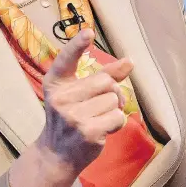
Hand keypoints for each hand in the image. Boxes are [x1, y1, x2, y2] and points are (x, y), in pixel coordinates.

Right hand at [37, 28, 133, 176]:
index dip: (77, 45)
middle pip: (105, 82)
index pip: (66, 59)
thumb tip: (130, 61)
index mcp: (55, 82)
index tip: (88, 32)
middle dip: (110, 93)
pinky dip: (116, 124)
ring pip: (113, 100)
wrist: (57, 154)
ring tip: (97, 120)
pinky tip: (101, 130)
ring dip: (112, 110)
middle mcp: (60, 97)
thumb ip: (103, 75)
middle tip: (99, 106)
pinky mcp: (87, 131)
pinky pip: (117, 117)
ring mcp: (73, 115)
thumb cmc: (71, 117)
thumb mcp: (79, 93)